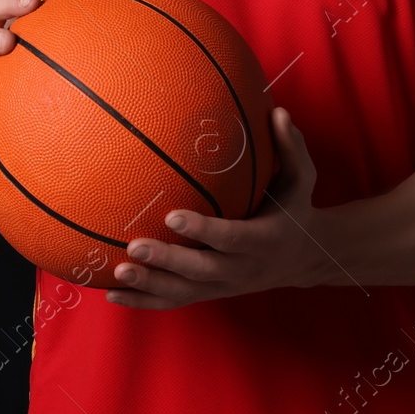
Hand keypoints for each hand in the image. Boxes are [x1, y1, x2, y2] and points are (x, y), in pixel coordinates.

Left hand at [105, 106, 323, 309]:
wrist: (301, 258)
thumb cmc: (293, 209)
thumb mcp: (302, 179)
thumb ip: (291, 148)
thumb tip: (279, 112)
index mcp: (264, 240)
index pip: (231, 238)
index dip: (203, 230)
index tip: (172, 215)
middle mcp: (243, 269)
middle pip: (202, 271)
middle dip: (168, 261)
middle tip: (134, 246)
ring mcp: (224, 286)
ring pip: (184, 292)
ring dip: (150, 285)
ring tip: (118, 271)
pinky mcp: (210, 294)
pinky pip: (175, 301)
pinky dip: (144, 301)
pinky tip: (112, 294)